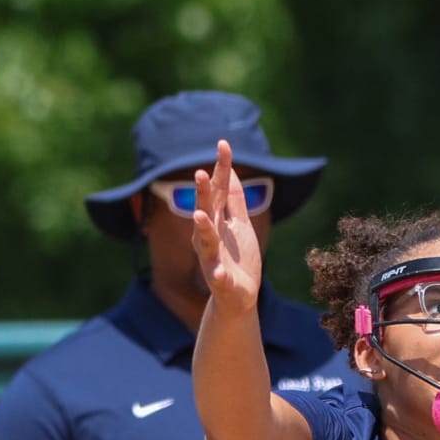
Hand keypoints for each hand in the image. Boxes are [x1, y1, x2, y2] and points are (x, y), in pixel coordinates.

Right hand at [190, 140, 264, 314]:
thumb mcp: (240, 224)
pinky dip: (218, 273)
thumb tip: (229, 172)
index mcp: (217, 221)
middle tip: (199, 173)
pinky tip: (219, 272)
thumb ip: (235, 200)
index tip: (223, 144)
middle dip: (202, 192)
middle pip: (206, 209)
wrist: (237, 295)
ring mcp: (211, 257)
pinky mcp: (219, 279)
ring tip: (200, 214)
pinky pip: (218, 276)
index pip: (218, 190)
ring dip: (202, 227)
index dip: (221, 168)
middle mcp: (209, 236)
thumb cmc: (237, 258)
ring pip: (205, 240)